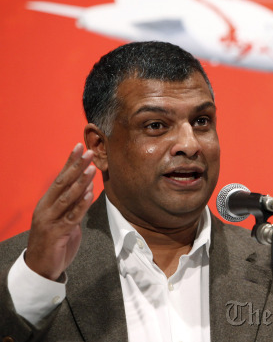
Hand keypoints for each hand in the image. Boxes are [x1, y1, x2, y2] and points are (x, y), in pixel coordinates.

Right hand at [24, 143, 95, 280]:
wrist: (40, 268)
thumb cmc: (53, 242)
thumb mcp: (63, 219)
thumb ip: (71, 205)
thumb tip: (86, 189)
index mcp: (47, 203)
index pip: (60, 178)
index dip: (69, 162)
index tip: (79, 146)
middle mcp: (46, 208)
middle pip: (62, 183)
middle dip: (76, 167)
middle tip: (88, 152)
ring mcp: (50, 220)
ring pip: (67, 198)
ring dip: (80, 182)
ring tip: (91, 168)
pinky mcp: (57, 233)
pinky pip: (71, 217)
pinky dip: (81, 205)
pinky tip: (89, 194)